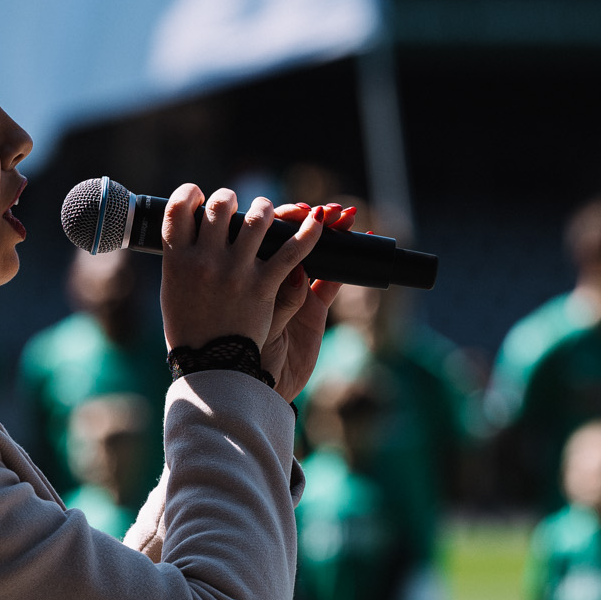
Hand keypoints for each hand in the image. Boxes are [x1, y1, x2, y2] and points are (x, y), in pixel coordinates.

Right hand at [158, 190, 345, 397]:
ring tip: (270, 213)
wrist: (211, 370)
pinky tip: (318, 219)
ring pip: (257, 220)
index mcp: (176, 261)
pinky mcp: (264, 286)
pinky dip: (309, 232)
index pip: (177, 209)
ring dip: (267, 210)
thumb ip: (184, 264)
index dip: (188, 194)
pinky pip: (292, 251)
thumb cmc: (191, 335)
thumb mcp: (175, 295)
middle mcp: (204, 260)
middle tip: (236, 204)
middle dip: (230, 198)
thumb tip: (192, 238)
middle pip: (220, 207)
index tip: (197, 196)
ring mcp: (235, 271)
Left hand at [261, 202, 351, 398]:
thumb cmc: (237, 353)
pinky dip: (350, 261)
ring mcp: (294, 290)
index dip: (281, 219)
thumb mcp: (255, 323)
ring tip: (346, 218)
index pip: (264, 235)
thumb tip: (298, 273)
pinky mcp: (316, 309)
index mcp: (247, 273)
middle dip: (308, 219)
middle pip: (290, 238)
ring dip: (331, 232)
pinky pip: (335, 280)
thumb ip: (279, 300)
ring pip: (315, 253)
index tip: (299, 212)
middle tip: (326, 212)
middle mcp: (269, 276)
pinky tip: (363, 240)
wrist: (253, 387)